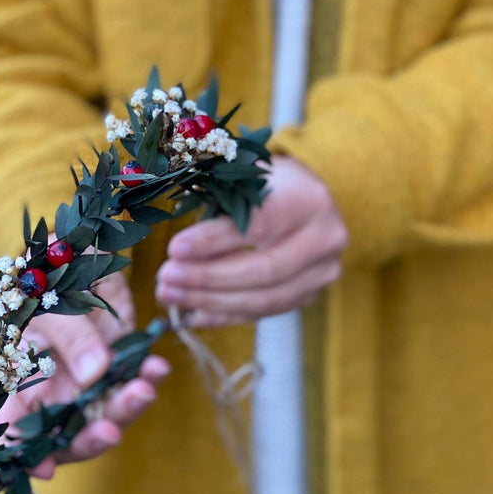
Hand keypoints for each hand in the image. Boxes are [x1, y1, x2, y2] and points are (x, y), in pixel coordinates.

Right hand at [0, 271, 169, 478]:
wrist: (77, 250)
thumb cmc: (45, 277)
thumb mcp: (48, 302)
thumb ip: (70, 338)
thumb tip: (95, 374)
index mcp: (18, 382)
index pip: (15, 428)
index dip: (25, 454)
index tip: (45, 468)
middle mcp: (52, 392)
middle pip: (67, 433)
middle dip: (90, 437)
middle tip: (111, 431)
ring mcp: (87, 383)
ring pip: (106, 414)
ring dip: (126, 408)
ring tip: (144, 389)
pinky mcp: (118, 366)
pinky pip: (133, 382)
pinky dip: (146, 378)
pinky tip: (156, 367)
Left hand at [155, 156, 348, 326]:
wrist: (305, 197)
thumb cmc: (268, 182)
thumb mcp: (248, 178)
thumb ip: (222, 206)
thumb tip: (177, 251)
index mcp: (310, 198)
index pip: (259, 225)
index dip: (215, 241)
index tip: (175, 249)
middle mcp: (326, 237)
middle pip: (264, 270)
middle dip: (208, 278)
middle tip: (166, 278)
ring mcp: (323, 272)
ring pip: (264, 299)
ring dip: (211, 301)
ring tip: (171, 295)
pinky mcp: (310, 294)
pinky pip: (262, 312)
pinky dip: (225, 315)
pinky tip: (192, 313)